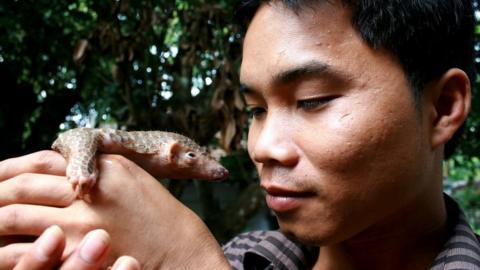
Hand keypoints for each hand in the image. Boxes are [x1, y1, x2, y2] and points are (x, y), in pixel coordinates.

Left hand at [0, 151, 229, 268]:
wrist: (182, 251)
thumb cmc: (158, 217)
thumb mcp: (132, 181)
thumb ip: (94, 171)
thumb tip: (53, 169)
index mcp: (102, 168)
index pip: (41, 162)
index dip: (11, 168)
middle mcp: (89, 192)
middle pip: (22, 186)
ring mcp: (80, 225)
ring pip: (14, 217)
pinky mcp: (77, 256)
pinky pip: (26, 252)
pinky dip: (6, 250)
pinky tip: (1, 250)